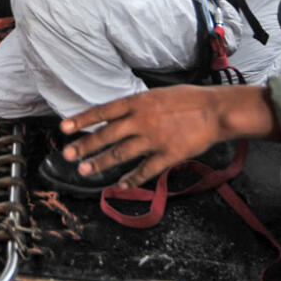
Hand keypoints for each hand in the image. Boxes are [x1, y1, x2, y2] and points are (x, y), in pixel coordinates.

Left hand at [60, 85, 277, 188]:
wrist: (216, 110)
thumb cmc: (188, 100)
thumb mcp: (157, 95)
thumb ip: (136, 106)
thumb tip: (115, 115)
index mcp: (138, 102)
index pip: (103, 111)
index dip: (82, 120)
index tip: (64, 128)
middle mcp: (141, 120)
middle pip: (107, 135)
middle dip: (85, 146)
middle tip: (68, 155)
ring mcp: (154, 139)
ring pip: (121, 154)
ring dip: (101, 163)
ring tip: (84, 171)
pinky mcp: (167, 155)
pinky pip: (145, 170)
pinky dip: (131, 179)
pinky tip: (119, 186)